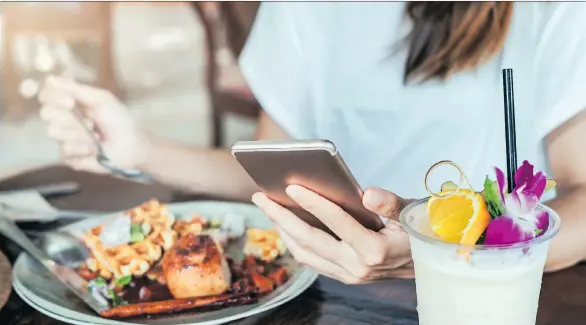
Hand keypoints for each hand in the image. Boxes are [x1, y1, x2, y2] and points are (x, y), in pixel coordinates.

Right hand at [39, 76, 149, 172]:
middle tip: (91, 123)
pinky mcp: (69, 157)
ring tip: (97, 137)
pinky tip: (95, 150)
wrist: (132, 147)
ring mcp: (64, 139)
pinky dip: (84, 149)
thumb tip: (50, 79)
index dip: (53, 97)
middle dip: (70, 118)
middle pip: (47, 113)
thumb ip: (76, 89)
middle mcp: (63, 121)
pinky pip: (65, 150)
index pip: (46, 96)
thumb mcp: (102, 100)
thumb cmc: (120, 121)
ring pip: (55, 132)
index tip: (71, 102)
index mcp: (70, 104)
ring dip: (80, 134)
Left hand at [251, 185, 413, 283]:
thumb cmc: (417, 232)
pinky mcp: (344, 277)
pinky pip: (312, 261)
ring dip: (282, 230)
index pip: (336, 222)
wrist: (427, 265)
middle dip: (281, 217)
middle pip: (309, 240)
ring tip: (267, 208)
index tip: (291, 186)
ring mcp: (349, 275)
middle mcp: (358, 267)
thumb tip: (367, 194)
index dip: (313, 203)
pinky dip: (294, 242)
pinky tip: (285, 225)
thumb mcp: (411, 214)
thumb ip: (391, 204)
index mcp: (374, 250)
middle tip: (260, 196)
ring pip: (305, 254)